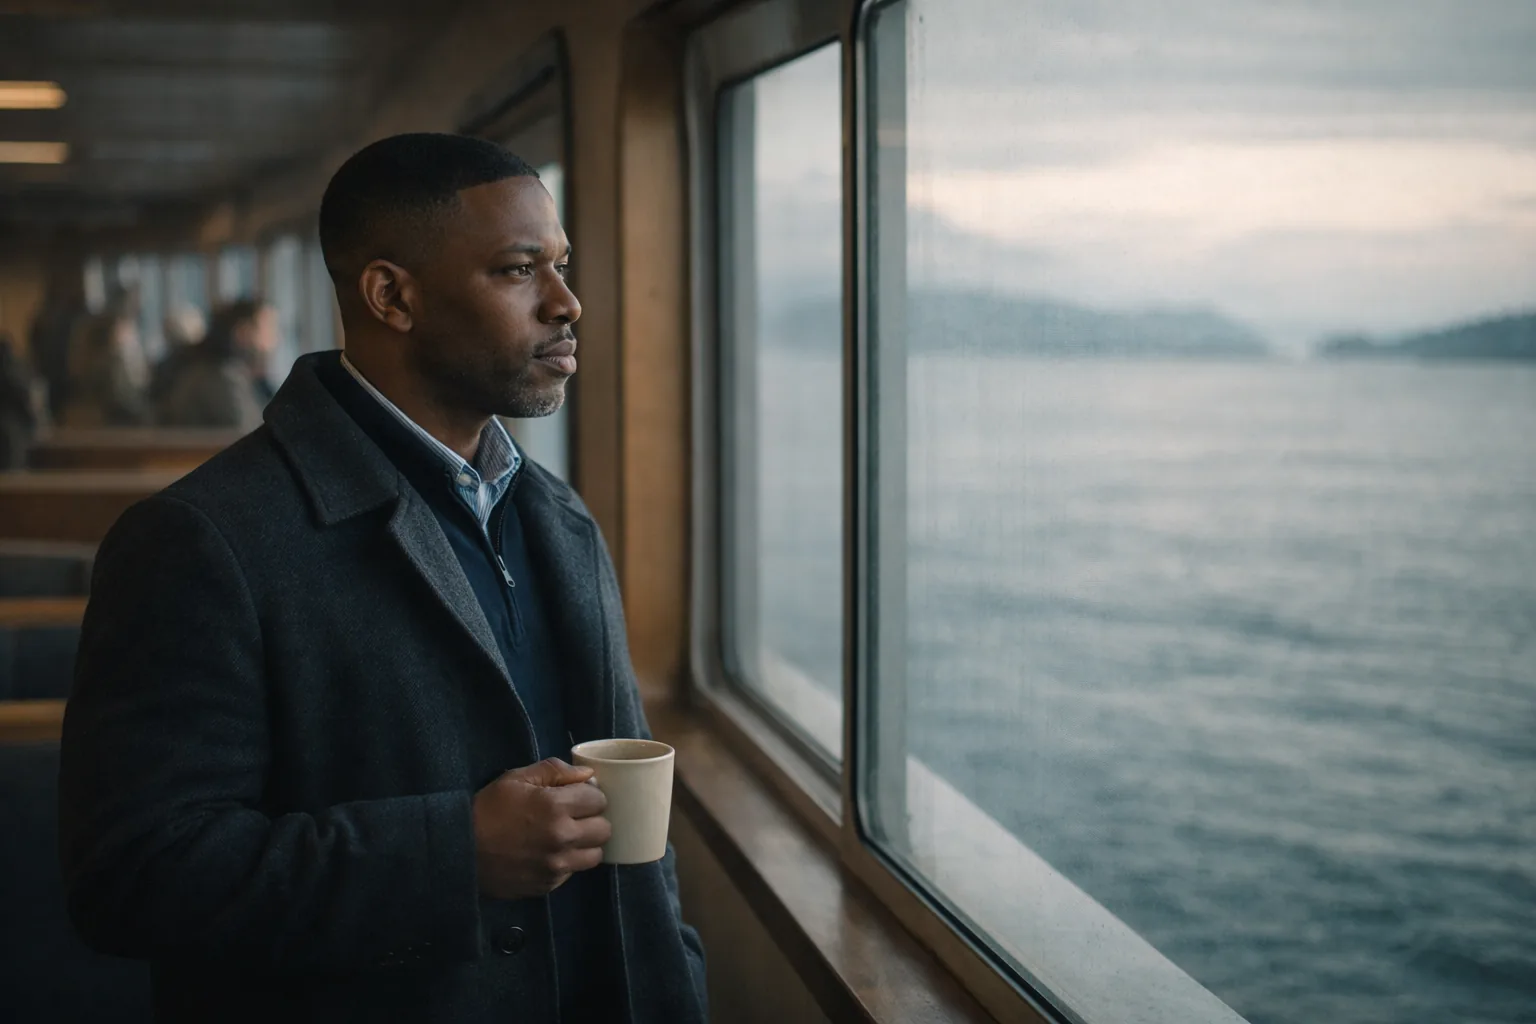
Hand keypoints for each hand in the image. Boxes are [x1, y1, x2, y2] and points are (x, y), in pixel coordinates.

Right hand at [472, 758, 611, 899]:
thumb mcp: (516, 779)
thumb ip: (554, 771)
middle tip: (576, 816)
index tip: (577, 796)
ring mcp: (556, 865)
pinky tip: (550, 853)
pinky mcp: (548, 884)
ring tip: (568, 837)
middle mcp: (562, 838)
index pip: (599, 800)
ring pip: (595, 855)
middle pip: (604, 829)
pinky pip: (573, 872)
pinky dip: (568, 862)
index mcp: (556, 807)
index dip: (589, 795)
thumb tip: (587, 774)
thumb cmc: (487, 809)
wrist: (460, 851)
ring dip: (586, 844)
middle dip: (593, 819)